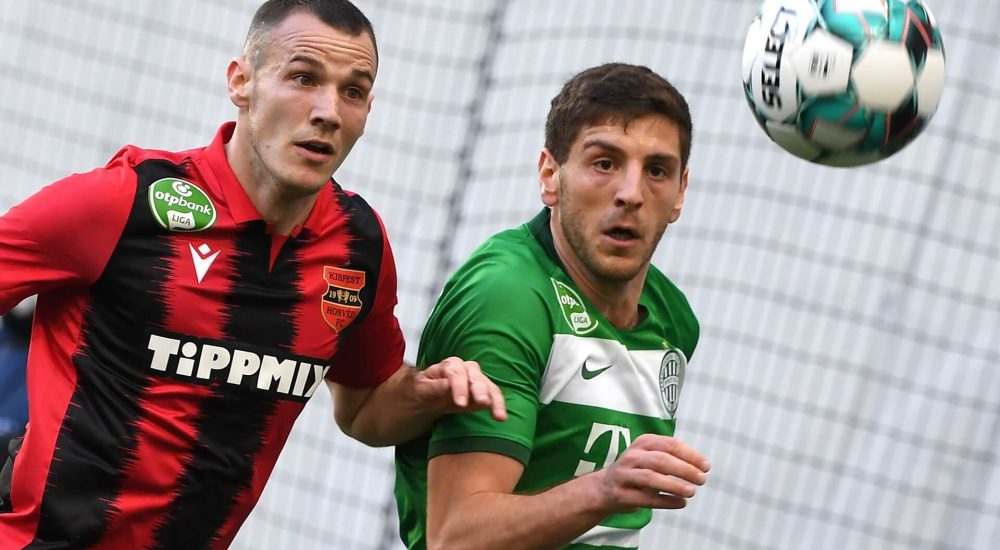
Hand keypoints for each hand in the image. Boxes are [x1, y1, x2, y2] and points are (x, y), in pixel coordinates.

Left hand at [414, 357, 506, 420]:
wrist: (429, 397)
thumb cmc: (423, 390)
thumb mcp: (422, 389)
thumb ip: (434, 387)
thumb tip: (447, 385)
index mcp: (449, 366)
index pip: (456, 373)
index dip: (459, 387)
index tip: (461, 403)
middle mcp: (466, 369)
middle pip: (475, 377)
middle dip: (480, 390)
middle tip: (483, 403)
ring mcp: (476, 380)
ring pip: (488, 386)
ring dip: (495, 400)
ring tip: (499, 415)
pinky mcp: (483, 392)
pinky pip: (493, 396)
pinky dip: (498, 405)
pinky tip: (501, 417)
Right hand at [594, 434, 708, 512]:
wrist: (604, 487)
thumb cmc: (636, 471)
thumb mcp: (650, 456)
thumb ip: (672, 457)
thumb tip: (701, 466)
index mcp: (643, 442)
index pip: (670, 444)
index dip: (691, 455)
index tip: (706, 466)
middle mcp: (632, 456)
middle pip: (662, 460)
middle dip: (685, 470)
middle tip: (702, 479)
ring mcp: (624, 475)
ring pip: (651, 478)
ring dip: (674, 485)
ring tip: (691, 492)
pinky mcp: (621, 494)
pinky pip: (646, 498)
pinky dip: (665, 501)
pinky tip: (680, 503)